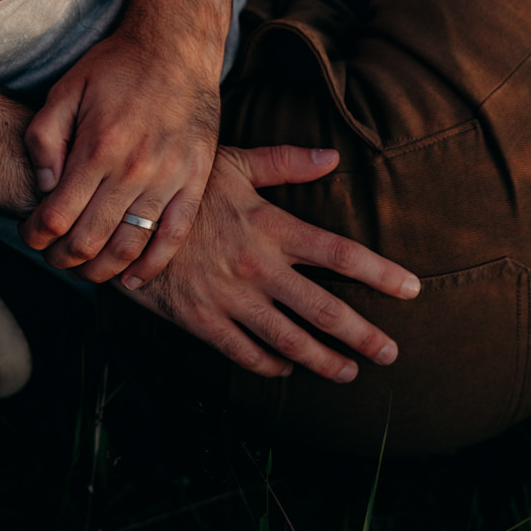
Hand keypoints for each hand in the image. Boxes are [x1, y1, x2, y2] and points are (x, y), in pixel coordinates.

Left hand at [19, 24, 221, 284]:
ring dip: (101, 269)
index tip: (30, 236)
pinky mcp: (195, 181)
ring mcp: (168, 178)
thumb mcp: (64, 90)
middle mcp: (133, 169)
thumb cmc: (116, 67)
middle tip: (53, 258)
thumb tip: (42, 188)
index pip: (56, 215)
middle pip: (89, 238)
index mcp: (97, 147)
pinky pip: (173, 236)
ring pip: (129, 245)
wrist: (177, 47)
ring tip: (86, 270)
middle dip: (62, 257)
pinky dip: (152, 266)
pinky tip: (133, 280)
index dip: (36, 235)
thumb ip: (44, 139)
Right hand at [126, 145, 420, 381]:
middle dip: (362, 335)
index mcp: (271, 228)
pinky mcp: (201, 320)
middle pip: (323, 309)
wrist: (119, 220)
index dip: (379, 274)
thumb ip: (286, 162)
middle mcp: (257, 268)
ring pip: (288, 339)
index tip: (411, 289)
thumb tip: (333, 156)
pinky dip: (269, 364)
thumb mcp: (232, 164)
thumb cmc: (181, 187)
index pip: (339, 254)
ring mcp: (229, 299)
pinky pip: (243, 352)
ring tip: (348, 373)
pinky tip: (286, 369)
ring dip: (323, 360)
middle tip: (390, 353)